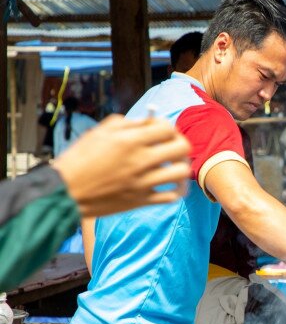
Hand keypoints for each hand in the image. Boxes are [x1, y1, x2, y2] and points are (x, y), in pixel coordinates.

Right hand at [52, 115, 190, 217]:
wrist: (65, 191)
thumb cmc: (79, 159)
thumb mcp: (98, 133)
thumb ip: (125, 124)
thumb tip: (148, 122)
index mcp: (129, 140)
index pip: (167, 128)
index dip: (168, 127)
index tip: (161, 132)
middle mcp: (140, 160)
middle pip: (182, 148)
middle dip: (180, 145)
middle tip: (173, 148)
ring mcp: (143, 182)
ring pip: (181, 173)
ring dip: (181, 168)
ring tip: (174, 167)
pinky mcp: (141, 201)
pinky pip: (171, 196)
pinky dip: (175, 190)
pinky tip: (170, 185)